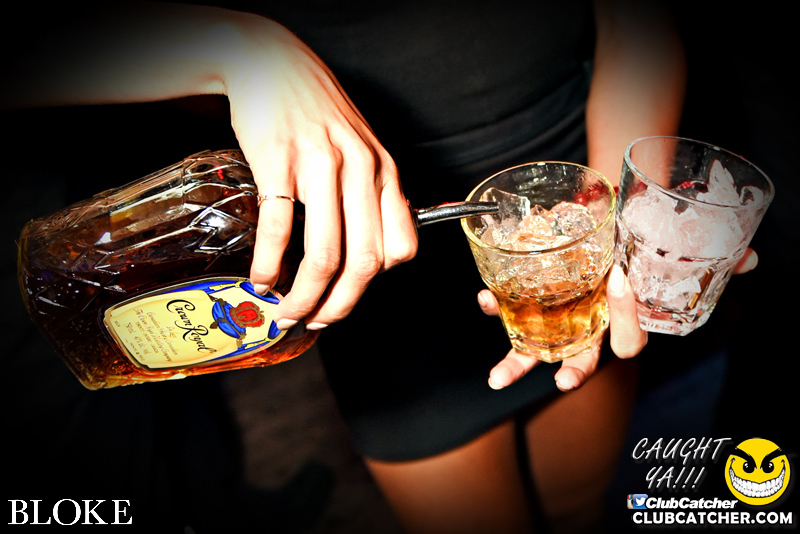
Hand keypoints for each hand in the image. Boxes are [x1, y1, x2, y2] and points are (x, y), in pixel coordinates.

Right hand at [221, 16, 417, 328]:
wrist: (271, 62)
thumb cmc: (316, 111)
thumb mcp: (360, 148)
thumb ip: (370, 195)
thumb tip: (370, 253)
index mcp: (385, 172)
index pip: (401, 247)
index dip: (376, 284)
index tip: (348, 297)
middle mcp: (360, 170)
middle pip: (364, 262)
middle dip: (339, 306)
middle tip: (315, 322)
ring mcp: (320, 165)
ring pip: (324, 254)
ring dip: (304, 296)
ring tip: (285, 311)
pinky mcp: (279, 160)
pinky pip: (278, 228)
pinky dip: (269, 265)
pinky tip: (261, 278)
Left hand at [479, 249, 759, 390]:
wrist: (604, 210)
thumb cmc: (634, 232)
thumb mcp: (663, 240)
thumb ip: (701, 252)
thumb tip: (749, 259)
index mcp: (619, 316)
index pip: (628, 338)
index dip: (625, 318)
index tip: (618, 280)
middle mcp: (588, 322)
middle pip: (580, 358)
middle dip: (569, 373)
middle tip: (561, 383)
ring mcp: (558, 313)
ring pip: (538, 347)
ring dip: (517, 360)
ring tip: (498, 377)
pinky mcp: (532, 295)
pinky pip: (510, 310)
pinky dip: (495, 306)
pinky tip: (485, 299)